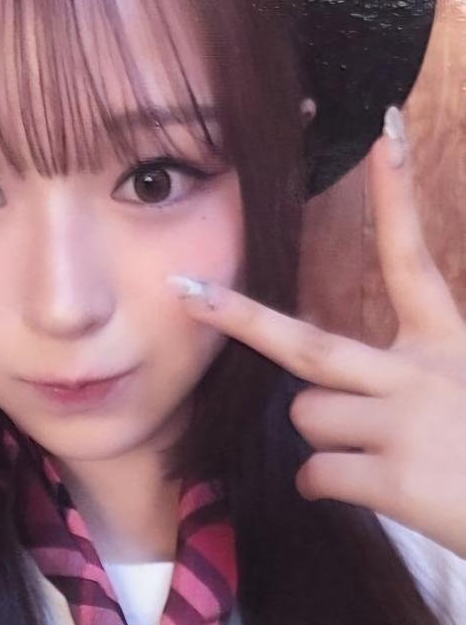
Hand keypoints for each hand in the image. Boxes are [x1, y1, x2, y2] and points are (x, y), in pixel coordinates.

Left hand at [169, 108, 465, 558]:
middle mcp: (421, 374)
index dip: (395, 198)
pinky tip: (365, 490)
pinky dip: (324, 486)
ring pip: (308, 416)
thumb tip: (326, 398)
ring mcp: (406, 424)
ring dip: (323, 439)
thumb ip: (409, 377)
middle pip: (307, 345)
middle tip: (187, 295)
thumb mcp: (462, 391)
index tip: (382, 134)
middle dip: (240, 320)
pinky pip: (316, 474)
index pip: (412, 261)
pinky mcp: (395, 478)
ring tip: (373, 456)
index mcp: (447, 345)